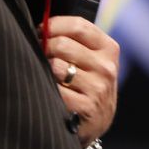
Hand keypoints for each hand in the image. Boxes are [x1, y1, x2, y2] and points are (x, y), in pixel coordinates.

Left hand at [45, 15, 119, 146]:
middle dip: (44, 48)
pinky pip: (54, 88)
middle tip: (39, 55)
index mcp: (108, 49)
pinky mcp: (86, 107)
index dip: (52, 25)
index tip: (41, 32)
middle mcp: (106, 67)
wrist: (94, 122)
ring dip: (45, 70)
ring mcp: (98, 88)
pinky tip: (52, 93)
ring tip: (48, 76)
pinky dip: (47, 89)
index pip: (77, 25)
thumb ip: (74, 40)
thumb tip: (42, 26)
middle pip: (62, 44)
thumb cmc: (87, 84)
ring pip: (55, 66)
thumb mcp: (91, 59)